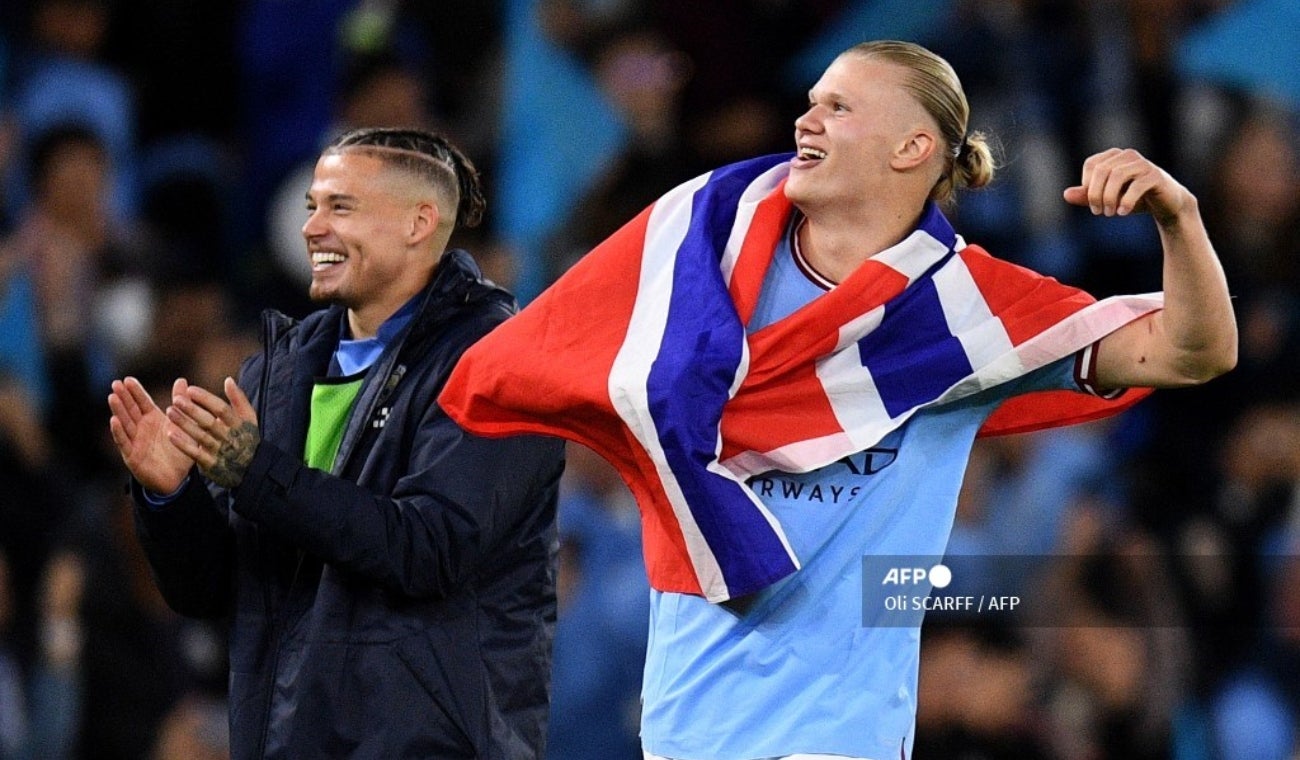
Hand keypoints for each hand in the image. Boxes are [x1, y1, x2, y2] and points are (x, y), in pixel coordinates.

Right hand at [108, 377, 193, 493]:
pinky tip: (114, 420)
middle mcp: (142, 429)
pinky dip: (119, 432)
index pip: (142, 402)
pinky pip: (125, 442)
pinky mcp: (132, 456)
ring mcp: (135, 442)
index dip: (135, 391)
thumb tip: (181, 380)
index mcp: (153, 420)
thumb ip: (181, 403)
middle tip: (116, 383)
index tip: (128, 379)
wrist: (180, 478)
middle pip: (131, 410)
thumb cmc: (180, 450)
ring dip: (118, 410)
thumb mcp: (184, 424)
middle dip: (123, 397)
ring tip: (112, 397)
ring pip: (125, 423)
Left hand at [167, 377, 260, 488]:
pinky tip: (171, 435)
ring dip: (185, 424)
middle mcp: (229, 437)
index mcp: (238, 424)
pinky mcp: (211, 464)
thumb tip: (228, 380)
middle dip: (192, 410)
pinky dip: (183, 445)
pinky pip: (196, 454)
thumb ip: (239, 399)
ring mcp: (220, 451)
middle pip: (209, 422)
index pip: (222, 409)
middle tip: (176, 399)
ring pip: (200, 436)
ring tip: (170, 411)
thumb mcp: (249, 418)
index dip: (206, 399)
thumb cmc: (247, 438)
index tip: (190, 390)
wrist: (252, 469)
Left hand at [1063, 148, 1192, 226]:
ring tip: (1110, 213)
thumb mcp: (1107, 199)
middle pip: (1102, 171)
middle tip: (1099, 212)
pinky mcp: (1155, 176)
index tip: (1093, 203)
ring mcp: (1143, 164)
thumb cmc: (1133, 199)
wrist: (1167, 204)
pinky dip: (1126, 201)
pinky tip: (1123, 213)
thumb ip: (1086, 196)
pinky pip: (1136, 185)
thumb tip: (1065, 194)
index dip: (1088, 186)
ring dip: (1109, 198)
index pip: (1091, 165)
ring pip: (1117, 175)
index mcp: (1114, 156)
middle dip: (1095, 194)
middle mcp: (1128, 155)